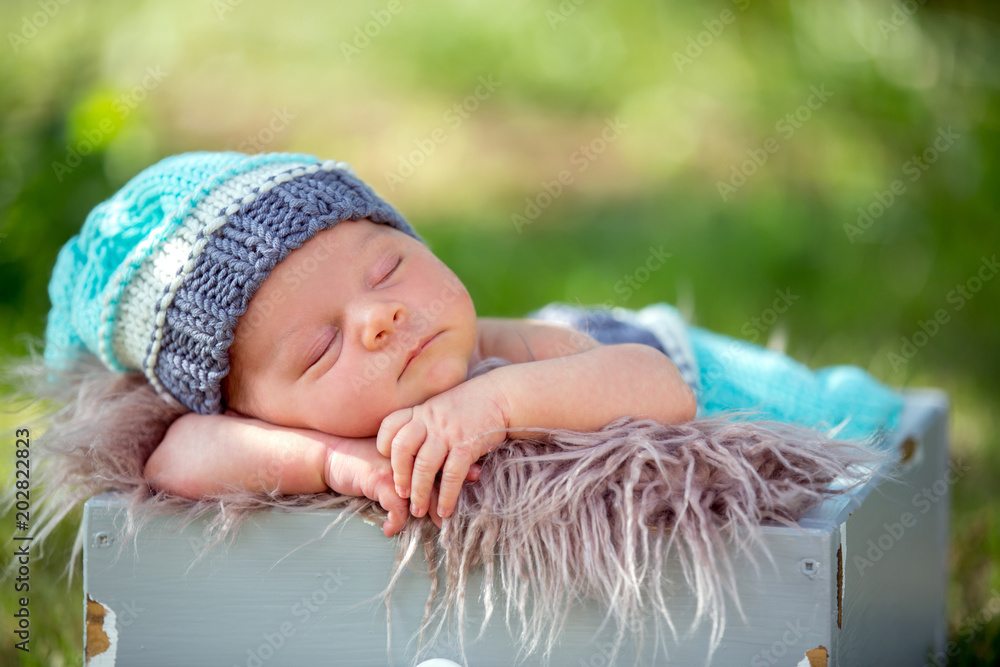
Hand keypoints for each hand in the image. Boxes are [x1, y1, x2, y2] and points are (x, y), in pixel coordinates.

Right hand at [323, 437, 481, 536]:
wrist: (331, 454)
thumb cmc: (365, 456)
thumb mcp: (394, 455)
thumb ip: (416, 459)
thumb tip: (445, 466)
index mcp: (415, 442)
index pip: (444, 453)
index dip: (460, 465)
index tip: (477, 475)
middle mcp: (409, 452)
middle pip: (438, 474)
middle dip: (450, 494)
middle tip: (457, 510)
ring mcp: (395, 467)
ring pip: (422, 492)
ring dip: (429, 510)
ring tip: (438, 524)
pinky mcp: (379, 480)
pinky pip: (396, 506)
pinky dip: (396, 520)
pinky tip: (389, 529)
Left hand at [376, 374, 509, 520]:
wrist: (501, 396)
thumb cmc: (470, 405)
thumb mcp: (440, 407)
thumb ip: (424, 424)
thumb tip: (411, 454)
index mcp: (421, 411)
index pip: (390, 426)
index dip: (384, 446)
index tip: (388, 462)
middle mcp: (430, 420)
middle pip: (401, 448)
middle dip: (399, 476)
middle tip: (402, 494)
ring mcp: (448, 432)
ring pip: (425, 466)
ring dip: (420, 493)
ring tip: (419, 510)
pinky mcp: (467, 445)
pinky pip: (452, 475)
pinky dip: (447, 496)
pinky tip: (446, 510)